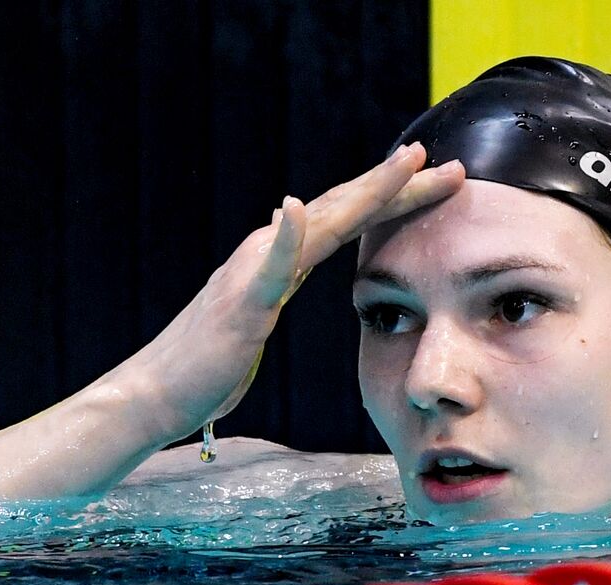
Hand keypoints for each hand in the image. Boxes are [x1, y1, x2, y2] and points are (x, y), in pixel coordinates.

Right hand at [122, 142, 464, 442]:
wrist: (160, 393)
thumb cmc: (209, 363)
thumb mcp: (258, 310)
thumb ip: (277, 277)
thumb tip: (293, 250)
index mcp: (278, 258)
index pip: (344, 219)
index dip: (392, 197)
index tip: (438, 180)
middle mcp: (267, 252)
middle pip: (343, 209)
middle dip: (398, 185)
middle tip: (450, 164)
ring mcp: (253, 273)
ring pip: (319, 223)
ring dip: (365, 192)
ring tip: (405, 164)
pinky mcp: (240, 303)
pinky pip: (266, 266)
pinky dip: (282, 235)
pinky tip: (292, 207)